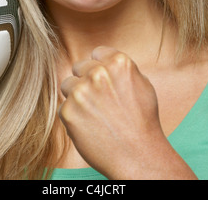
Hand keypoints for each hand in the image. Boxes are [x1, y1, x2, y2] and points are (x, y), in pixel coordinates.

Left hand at [59, 46, 196, 178]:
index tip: (104, 81)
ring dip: (76, 96)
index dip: (100, 67)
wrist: (138, 156)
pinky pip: (64, 107)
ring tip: (94, 114)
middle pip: (79, 67)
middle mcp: (98, 73)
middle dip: (86, 81)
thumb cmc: (143, 121)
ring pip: (68, 85)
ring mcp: (81, 91)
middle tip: (99, 101)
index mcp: (118, 62)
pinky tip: (90, 127)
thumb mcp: (141, 83)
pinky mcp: (68, 111)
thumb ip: (120, 69)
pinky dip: (73, 116)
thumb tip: (102, 62)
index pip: (97, 53)